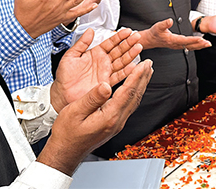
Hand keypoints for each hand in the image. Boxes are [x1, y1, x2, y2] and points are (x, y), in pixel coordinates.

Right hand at [38, 59, 152, 175]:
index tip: (143, 64)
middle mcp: (116, 121)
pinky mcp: (114, 125)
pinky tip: (133, 89)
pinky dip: (134, 93)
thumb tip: (106, 85)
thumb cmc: (67, 133)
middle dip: (143, 78)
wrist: (65, 151)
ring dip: (141, 85)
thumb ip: (92, 98)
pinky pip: (128, 106)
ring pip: (134, 102)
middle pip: (135, 97)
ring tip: (145, 73)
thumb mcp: (75, 112)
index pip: (127, 92)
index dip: (136, 76)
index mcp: (109, 117)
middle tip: (149, 64)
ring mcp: (116, 124)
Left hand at [50, 28, 143, 110]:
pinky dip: (126, 72)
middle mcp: (102, 62)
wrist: (62, 94)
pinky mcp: (106, 83)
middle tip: (137, 37)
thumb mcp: (70, 56)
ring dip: (130, 55)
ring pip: (121, 62)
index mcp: (95, 54)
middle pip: (119, 50)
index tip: (127, 31)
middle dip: (129, 43)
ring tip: (138, 48)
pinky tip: (133, 66)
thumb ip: (81, 43)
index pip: (110, 43)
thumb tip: (90, 31)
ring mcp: (106, 72)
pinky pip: (118, 76)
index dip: (119, 37)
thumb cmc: (64, 77)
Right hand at [138, 18, 211, 50]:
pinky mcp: (178, 45)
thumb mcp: (158, 26)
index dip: (193, 40)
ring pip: (190, 47)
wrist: (150, 40)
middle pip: (189, 45)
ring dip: (199, 46)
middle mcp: (175, 44)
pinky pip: (188, 47)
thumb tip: (170, 20)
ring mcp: (177, 46)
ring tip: (207, 44)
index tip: (200, 39)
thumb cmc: (154, 33)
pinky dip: (196, 46)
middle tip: (208, 43)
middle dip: (199, 44)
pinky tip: (200, 44)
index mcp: (172, 40)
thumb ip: (165, 24)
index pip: (184, 40)